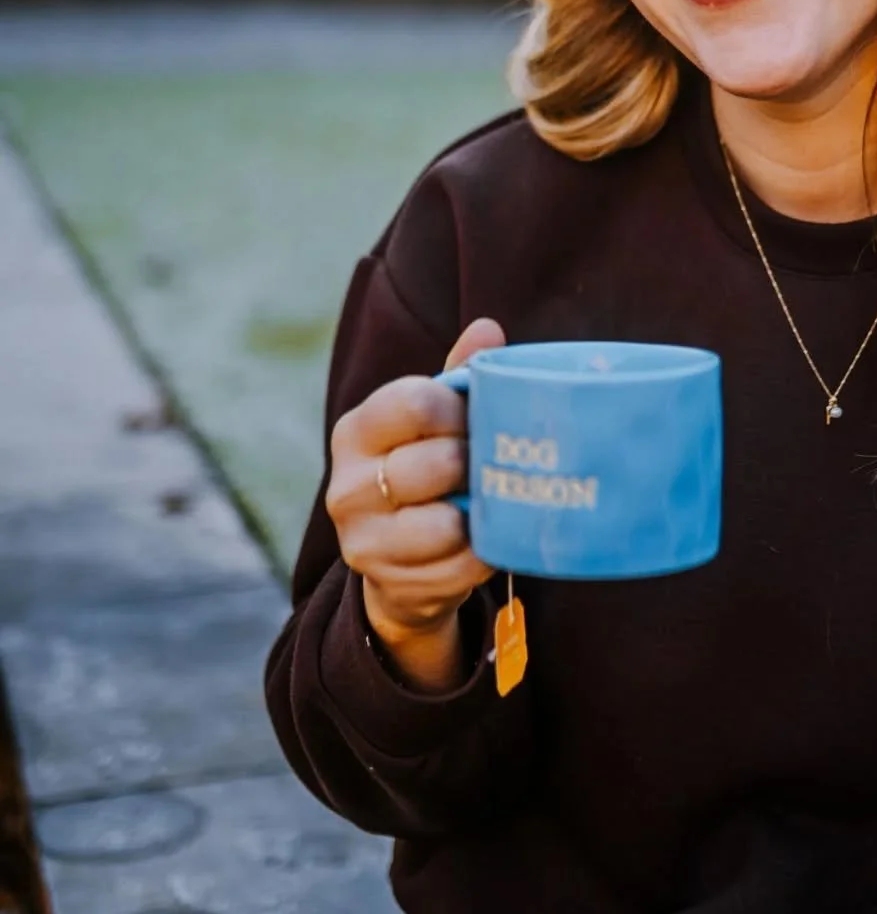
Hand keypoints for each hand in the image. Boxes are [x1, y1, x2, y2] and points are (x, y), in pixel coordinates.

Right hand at [327, 317, 505, 652]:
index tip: (479, 418)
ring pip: (445, 523)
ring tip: (489, 502)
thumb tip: (488, 329)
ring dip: (480, 514)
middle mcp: (347, 484)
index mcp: (358, 430)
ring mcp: (361, 539)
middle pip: (438, 463)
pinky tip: (484, 540)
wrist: (398, 559)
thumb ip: (458, 375)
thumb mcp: (433, 419)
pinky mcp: (387, 583)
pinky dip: (482, 555)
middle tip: (492, 464)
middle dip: (477, 464)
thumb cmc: (425, 467)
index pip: (416, 402)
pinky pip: (458, 568)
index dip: (462, 409)